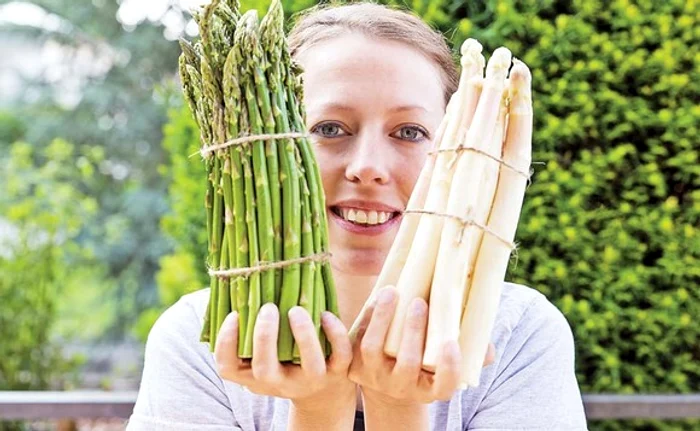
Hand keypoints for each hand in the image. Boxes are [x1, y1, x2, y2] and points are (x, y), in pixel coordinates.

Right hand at [214, 303, 355, 412]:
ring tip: (296, 309)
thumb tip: (238, 287)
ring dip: (303, 335)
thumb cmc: (282, 361)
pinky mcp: (338, 372)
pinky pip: (340, 356)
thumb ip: (248, 331)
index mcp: (255, 376)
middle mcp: (280, 383)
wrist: (320, 391)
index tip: (233, 315)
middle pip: (265, 371)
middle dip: (264, 337)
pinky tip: (325, 314)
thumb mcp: (260, 354)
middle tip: (268, 308)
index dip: (225, 343)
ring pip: (309, 366)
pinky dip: (335, 334)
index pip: (228, 369)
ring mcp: (310, 380)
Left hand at [348, 286, 495, 405]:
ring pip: (374, 350)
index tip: (452, 343)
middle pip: (407, 364)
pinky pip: (349, 346)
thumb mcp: (448, 359)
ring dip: (383, 319)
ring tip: (393, 292)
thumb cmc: (428, 358)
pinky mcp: (354, 366)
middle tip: (420, 302)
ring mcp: (376, 377)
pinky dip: (355, 323)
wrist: (388, 377)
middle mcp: (403, 386)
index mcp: (430, 388)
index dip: (448, 368)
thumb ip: (471, 352)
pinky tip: (367, 300)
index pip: (444, 386)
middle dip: (413, 332)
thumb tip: (489, 348)